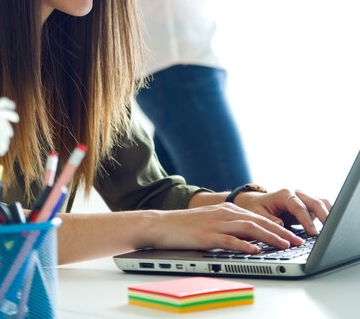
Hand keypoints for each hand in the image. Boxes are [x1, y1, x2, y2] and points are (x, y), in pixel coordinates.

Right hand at [150, 202, 305, 254]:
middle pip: (258, 221)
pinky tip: (255, 250)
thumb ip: (231, 226)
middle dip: (280, 231)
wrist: (162, 224)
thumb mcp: (213, 221)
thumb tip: (252, 238)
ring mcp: (216, 224)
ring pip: (249, 228)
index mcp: (228, 209)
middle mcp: (225, 213)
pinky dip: (244, 245)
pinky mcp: (207, 236)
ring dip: (269, 237)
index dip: (278, 227)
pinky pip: (229, 240)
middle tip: (297, 241)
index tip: (294, 235)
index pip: (259, 218)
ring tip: (284, 245)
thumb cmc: (186, 226)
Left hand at [235, 188, 330, 235]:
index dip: (306, 220)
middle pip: (314, 201)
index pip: (298, 207)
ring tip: (334, 227)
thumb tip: (281, 226)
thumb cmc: (258, 208)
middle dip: (323, 215)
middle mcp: (296, 193)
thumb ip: (269, 220)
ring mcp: (304, 197)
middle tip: (329, 231)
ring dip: (328, 213)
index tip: (313, 233)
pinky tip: (331, 224)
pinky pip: (321, 206)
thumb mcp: (257, 214)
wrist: (258, 202)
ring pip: (321, 202)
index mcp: (284, 194)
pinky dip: (328, 213)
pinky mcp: (308, 204)